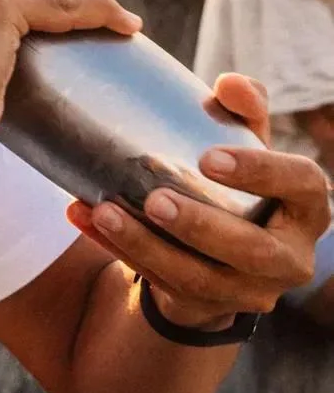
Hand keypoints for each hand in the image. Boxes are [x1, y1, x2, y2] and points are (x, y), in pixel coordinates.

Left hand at [72, 72, 330, 328]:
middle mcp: (289, 257)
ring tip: (104, 210)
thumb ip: (244, 110)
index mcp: (306, 207)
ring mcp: (250, 291)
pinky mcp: (208, 309)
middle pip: (250, 249)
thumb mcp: (248, 144)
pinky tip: (85, 218)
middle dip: (200, 225)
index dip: (261, 172)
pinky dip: (119, 251)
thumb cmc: (239, 184)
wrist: (220, 251)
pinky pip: (160, 285)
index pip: (301, 185)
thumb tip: (229, 84)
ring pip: (199, 278)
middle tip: (154, 198)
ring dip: (146, 246)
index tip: (210, 157)